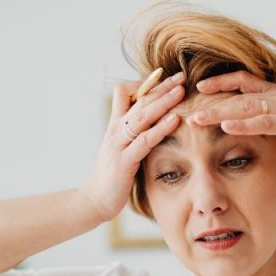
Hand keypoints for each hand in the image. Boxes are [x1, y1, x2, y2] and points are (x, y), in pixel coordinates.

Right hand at [79, 70, 185, 222]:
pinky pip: (145, 140)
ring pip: (142, 116)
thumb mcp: (120, 149)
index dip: (145, 84)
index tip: (165, 77)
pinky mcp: (124, 161)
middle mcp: (115, 131)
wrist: (93, 200)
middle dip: (161, 87)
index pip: (126, 93)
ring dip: (163, 101)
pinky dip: (160, 128)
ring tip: (181, 90)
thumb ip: (133, 135)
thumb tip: (152, 124)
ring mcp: (118, 145)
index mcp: (115, 126)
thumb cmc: (111, 176)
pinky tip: (175, 119)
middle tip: (181, 75)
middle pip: (139, 101)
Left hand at [190, 71, 275, 157]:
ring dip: (218, 112)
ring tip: (196, 118)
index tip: (200, 86)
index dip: (221, 82)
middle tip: (186, 105)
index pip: (244, 81)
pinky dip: (244, 123)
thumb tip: (259, 124)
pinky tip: (226, 126)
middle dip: (210, 98)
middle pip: (238, 92)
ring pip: (245, 106)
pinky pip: (265, 121)